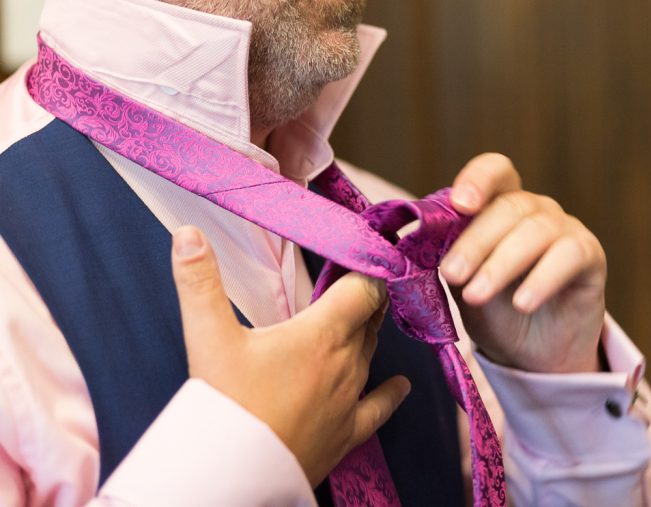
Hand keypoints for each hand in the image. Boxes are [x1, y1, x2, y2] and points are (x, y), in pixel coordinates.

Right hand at [170, 226, 409, 485]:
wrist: (231, 477)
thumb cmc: (223, 406)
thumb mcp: (208, 337)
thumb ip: (199, 282)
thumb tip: (188, 233)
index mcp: (323, 333)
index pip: (364, 288)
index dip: (366, 268)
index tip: (363, 254)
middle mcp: (347, 362)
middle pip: (370, 318)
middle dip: (365, 297)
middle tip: (356, 282)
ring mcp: (351, 399)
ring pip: (371, 354)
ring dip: (368, 334)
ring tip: (364, 318)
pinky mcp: (347, 433)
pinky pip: (380, 409)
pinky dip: (392, 394)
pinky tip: (402, 387)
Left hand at [439, 154, 605, 373]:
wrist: (532, 354)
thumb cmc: (495, 310)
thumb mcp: (464, 283)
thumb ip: (449, 255)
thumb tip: (418, 241)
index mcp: (500, 206)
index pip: (495, 172)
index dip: (478, 179)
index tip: (459, 204)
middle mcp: (535, 209)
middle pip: (509, 207)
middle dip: (476, 242)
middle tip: (453, 274)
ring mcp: (565, 228)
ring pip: (536, 230)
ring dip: (502, 264)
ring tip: (477, 296)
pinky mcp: (590, 255)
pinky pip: (569, 255)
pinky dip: (543, 278)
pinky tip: (523, 303)